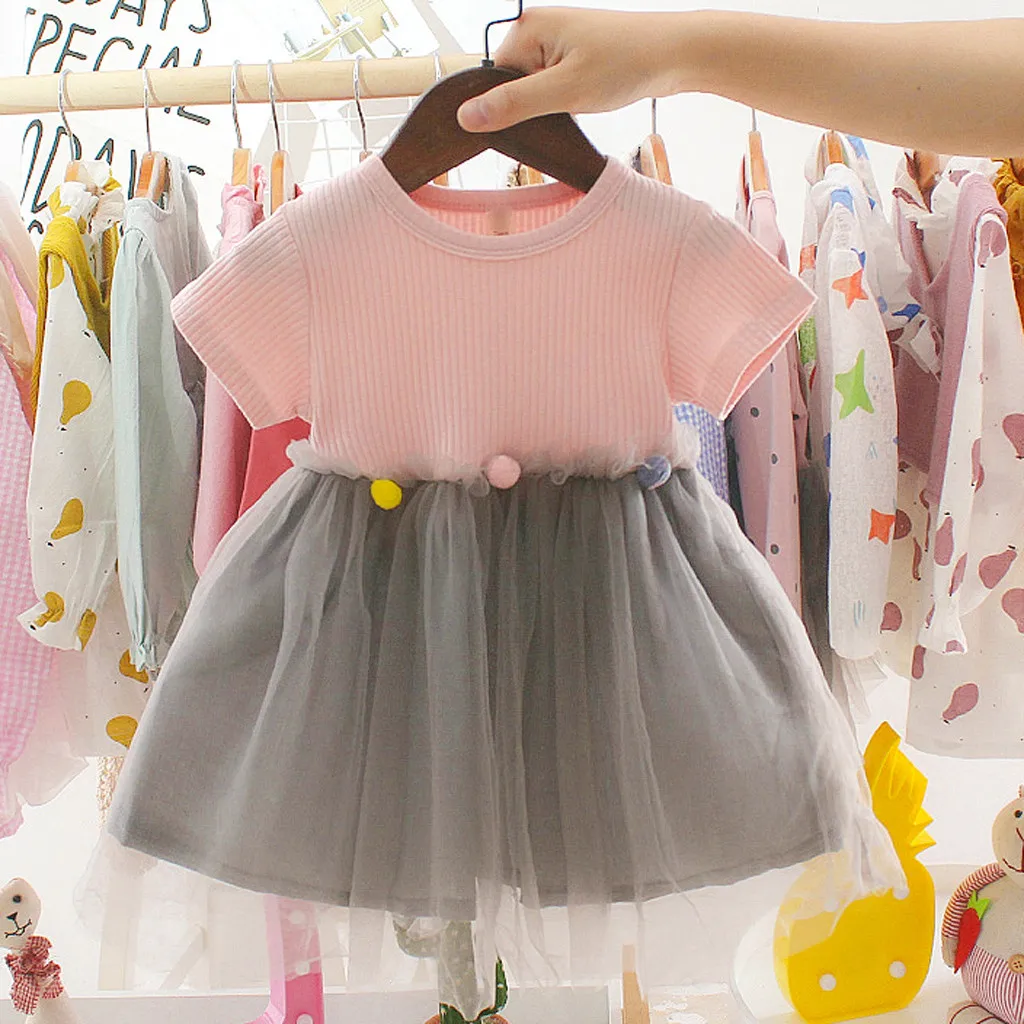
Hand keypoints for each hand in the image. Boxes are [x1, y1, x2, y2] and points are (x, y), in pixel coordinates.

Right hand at [457, 8, 689, 132]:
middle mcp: (537, 29)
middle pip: (510, 86)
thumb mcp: (564, 92)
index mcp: (527, 28)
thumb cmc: (626, 63)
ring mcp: (555, 41)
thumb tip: (466, 117)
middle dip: (532, 108)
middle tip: (563, 111)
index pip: (491, 81)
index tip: (528, 123)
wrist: (675, 55)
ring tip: (579, 101)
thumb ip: (514, 105)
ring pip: (532, 90)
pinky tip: (584, 100)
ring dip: (551, 107)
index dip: (505, 109)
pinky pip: (550, 86)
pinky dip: (563, 102)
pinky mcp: (570, 55)